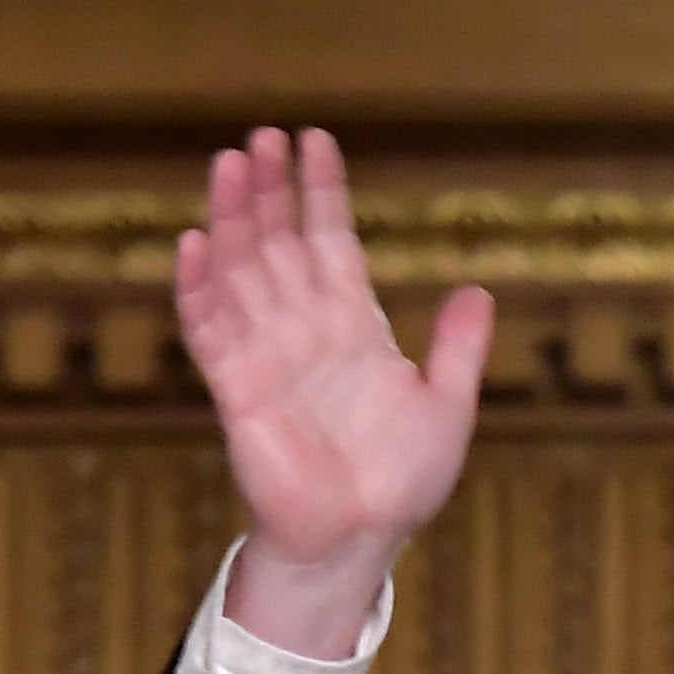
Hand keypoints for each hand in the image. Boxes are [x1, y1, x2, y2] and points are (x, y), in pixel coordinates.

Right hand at [173, 126, 494, 657]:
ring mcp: (266, 354)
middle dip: (270, 190)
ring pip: (241, 271)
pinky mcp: (235, 388)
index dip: (322, 193)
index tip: (317, 141)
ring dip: (233, 219)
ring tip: (229, 163)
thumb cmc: (403, 482)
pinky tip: (192, 243)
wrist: (360, 537)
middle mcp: (304, 329)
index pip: (331, 241)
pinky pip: (209, 329)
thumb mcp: (447, 407)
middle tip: (261, 136)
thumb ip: (458, 350)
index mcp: (353, 325)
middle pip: (279, 244)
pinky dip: (199, 288)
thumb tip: (480, 291)